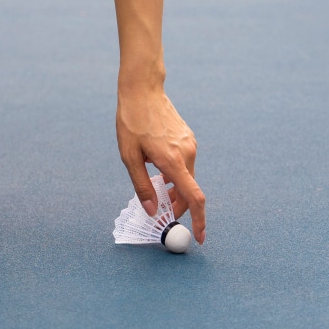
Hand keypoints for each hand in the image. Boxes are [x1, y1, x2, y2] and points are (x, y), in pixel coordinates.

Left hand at [117, 86, 205, 243]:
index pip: (194, 198)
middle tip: (161, 211)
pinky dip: (175, 173)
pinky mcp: (188, 138)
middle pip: (189, 190)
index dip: (199, 221)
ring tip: (154, 183)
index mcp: (173, 161)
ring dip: (174, 188)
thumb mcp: (129, 157)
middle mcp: (187, 153)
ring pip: (186, 177)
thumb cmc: (131, 122)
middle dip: (178, 205)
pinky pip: (185, 163)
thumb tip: (152, 211)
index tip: (199, 238)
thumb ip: (142, 186)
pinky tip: (157, 165)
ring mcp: (190, 145)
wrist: (142, 91)